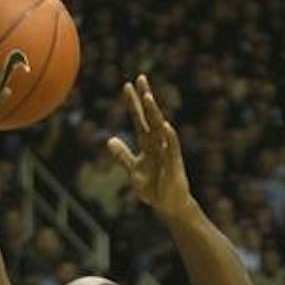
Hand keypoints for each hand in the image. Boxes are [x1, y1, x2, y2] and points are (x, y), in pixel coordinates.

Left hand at [108, 75, 192, 220]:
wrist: (169, 207)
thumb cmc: (154, 189)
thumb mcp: (133, 172)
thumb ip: (123, 156)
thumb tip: (109, 140)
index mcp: (147, 144)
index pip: (139, 119)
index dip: (133, 104)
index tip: (126, 86)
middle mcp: (158, 144)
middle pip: (151, 117)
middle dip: (146, 99)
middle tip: (141, 78)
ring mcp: (167, 152)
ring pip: (160, 129)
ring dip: (155, 114)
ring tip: (148, 98)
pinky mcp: (175, 164)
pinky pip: (172, 148)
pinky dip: (169, 137)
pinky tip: (166, 126)